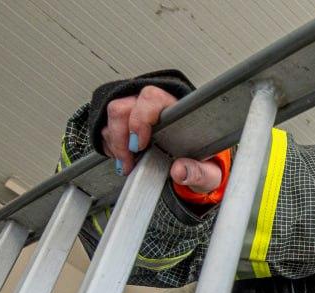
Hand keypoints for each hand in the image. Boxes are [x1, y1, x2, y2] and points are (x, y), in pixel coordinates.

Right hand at [102, 85, 221, 191]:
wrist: (193, 164)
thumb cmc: (199, 161)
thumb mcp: (207, 171)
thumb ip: (198, 172)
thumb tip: (180, 171)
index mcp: (175, 108)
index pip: (151, 99)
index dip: (140, 119)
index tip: (140, 145)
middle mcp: (152, 105)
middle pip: (123, 108)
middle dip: (121, 138)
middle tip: (130, 160)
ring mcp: (135, 110)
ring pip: (112, 116)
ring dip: (115, 143)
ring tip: (128, 162)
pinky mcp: (124, 122)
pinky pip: (107, 127)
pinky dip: (111, 145)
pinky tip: (124, 157)